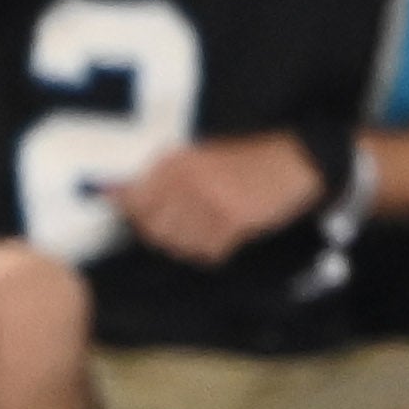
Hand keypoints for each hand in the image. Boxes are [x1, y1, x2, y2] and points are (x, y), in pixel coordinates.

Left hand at [113, 133, 330, 265]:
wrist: (294, 162)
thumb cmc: (247, 160)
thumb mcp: (199, 156)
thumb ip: (158, 178)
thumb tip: (114, 194)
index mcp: (177, 162)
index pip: (133, 201)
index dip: (135, 215)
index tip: (140, 218)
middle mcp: (188, 181)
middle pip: (154, 228)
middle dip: (165, 232)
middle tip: (187, 224)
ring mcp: (210, 203)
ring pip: (180, 244)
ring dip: (191, 243)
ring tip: (208, 227)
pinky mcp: (233, 222)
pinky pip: (209, 252)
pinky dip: (214, 249)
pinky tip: (226, 233)